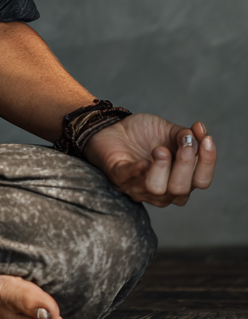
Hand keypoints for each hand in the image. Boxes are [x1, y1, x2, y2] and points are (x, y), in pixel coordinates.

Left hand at [84, 114, 216, 206]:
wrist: (110, 128)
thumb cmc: (142, 134)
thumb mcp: (167, 130)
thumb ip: (185, 134)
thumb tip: (200, 131)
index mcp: (180, 179)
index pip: (201, 181)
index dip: (207, 162)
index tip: (206, 139)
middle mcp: (163, 190)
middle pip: (182, 188)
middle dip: (186, 163)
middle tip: (185, 141)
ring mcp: (139, 187)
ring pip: (157, 190)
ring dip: (162, 168)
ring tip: (159, 149)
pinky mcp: (118, 178)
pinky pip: (128, 179)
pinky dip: (137, 171)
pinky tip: (143, 162)